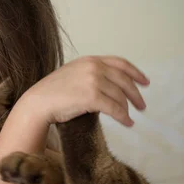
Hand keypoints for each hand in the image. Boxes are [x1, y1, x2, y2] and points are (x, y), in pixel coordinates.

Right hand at [22, 55, 149, 126]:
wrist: (38, 102)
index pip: (120, 63)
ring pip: (120, 96)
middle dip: (136, 94)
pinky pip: (115, 109)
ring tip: (130, 117)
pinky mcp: (92, 97)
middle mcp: (94, 67)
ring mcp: (93, 81)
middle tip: (142, 106)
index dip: (136, 73)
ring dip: (128, 108)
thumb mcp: (72, 74)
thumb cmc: (51, 92)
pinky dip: (123, 117)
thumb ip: (89, 74)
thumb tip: (109, 85)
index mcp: (90, 60)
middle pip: (124, 80)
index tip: (145, 82)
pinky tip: (127, 123)